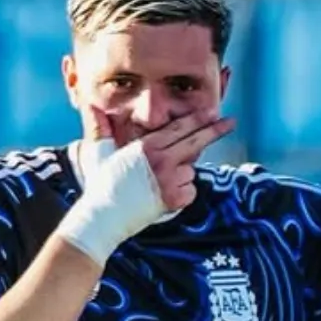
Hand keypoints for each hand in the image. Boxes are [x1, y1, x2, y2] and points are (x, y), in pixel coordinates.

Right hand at [57, 107, 234, 264]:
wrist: (103, 216)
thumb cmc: (102, 185)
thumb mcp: (100, 152)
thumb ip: (100, 127)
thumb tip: (89, 104)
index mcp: (147, 146)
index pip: (180, 128)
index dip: (198, 119)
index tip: (212, 111)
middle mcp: (162, 160)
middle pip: (197, 142)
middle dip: (215, 130)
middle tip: (231, 122)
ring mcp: (171, 180)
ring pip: (191, 170)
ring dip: (182, 173)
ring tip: (158, 181)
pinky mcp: (175, 199)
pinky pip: (190, 190)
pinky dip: (182, 192)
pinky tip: (164, 195)